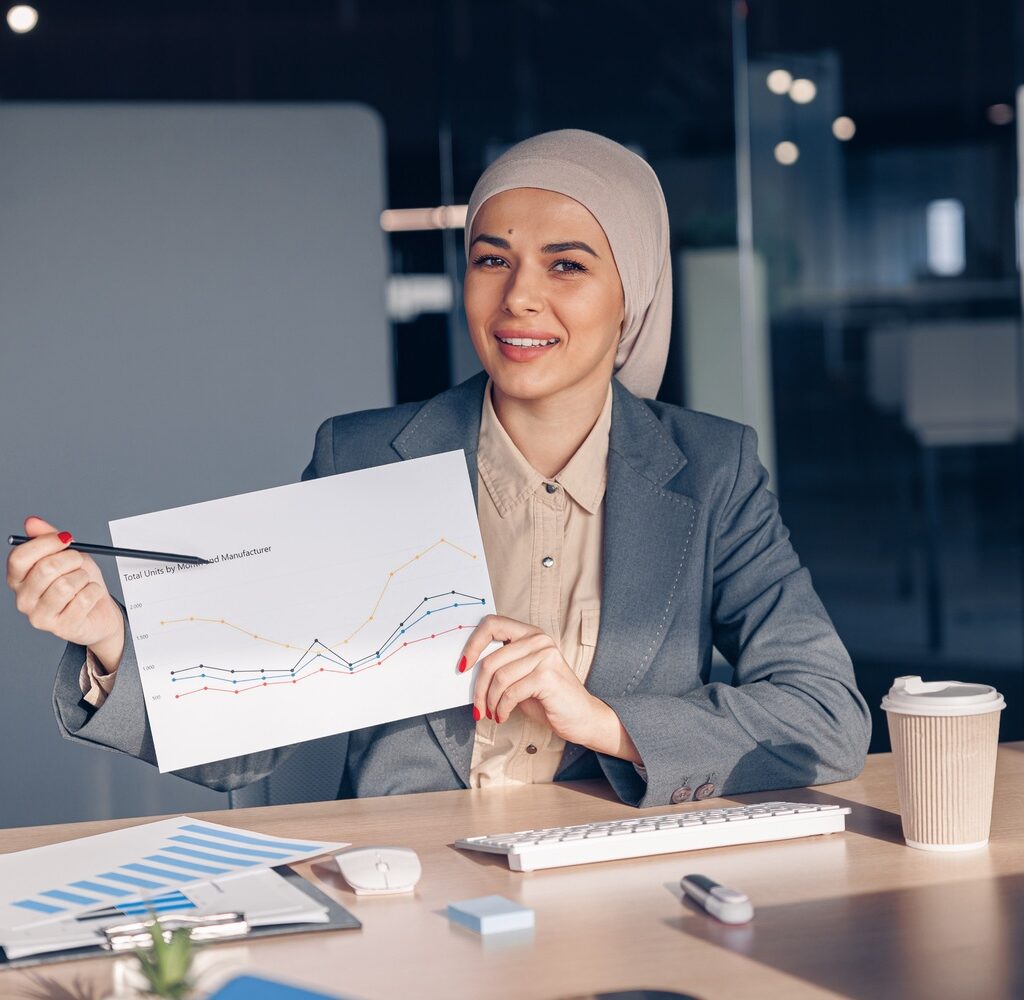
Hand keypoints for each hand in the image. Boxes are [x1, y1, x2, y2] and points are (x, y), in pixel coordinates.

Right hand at [6, 516, 124, 670]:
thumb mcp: (66, 555)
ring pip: (66, 585)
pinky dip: (94, 592)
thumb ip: (49, 538)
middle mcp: (23, 599)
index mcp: (18, 579)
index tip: (66, 539)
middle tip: (79, 563)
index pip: (19, 557)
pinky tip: (91, 596)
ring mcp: (40, 617)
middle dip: (71, 560)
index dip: (45, 543)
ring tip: (84, 582)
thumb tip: (32, 521)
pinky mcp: (61, 628)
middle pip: (45, 569)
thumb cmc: (80, 582)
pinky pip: (84, 599)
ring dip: (84, 578)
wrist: (100, 611)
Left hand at [459, 614, 638, 760]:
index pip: (492, 624)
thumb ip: (502, 666)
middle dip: (478, 688)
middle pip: (491, 659)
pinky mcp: (547, 676)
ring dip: (490, 701)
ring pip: (498, 678)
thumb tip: (467, 668)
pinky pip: (510, 693)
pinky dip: (501, 708)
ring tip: (492, 713)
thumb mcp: (522, 676)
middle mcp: (539, 640)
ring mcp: (545, 656)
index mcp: (530, 634)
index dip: (472, 644)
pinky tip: (503, 716)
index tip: (462, 666)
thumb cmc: (549, 698)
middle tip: (477, 707)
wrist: (583, 717)